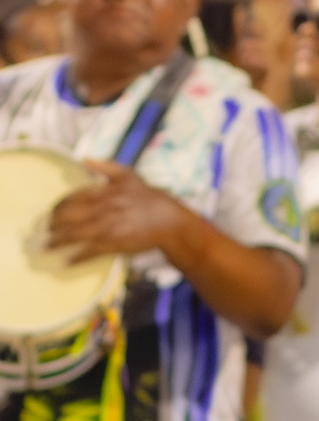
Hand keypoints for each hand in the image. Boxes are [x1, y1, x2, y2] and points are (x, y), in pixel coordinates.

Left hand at [47, 163, 187, 261]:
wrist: (170, 221)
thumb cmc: (150, 198)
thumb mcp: (128, 175)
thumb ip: (105, 167)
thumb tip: (84, 159)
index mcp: (104, 191)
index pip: (72, 198)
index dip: (58, 208)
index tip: (51, 214)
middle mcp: (103, 208)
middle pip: (69, 216)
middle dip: (54, 225)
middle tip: (46, 232)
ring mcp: (109, 227)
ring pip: (76, 234)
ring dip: (59, 242)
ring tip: (47, 247)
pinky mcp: (116, 243)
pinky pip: (92, 251)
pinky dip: (78, 258)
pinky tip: (67, 262)